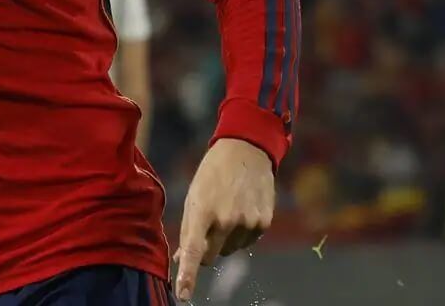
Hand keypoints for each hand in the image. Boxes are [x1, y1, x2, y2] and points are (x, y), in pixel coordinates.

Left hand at [173, 138, 273, 301]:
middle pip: (211, 257)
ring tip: (226, 209)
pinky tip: (241, 210)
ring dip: (225, 239)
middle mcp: (226, 220)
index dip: (188, 276)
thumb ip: (188, 229)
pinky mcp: (263, 223)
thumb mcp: (193, 197)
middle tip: (207, 225)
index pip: (193, 251)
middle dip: (206, 249)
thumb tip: (181, 260)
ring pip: (230, 251)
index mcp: (202, 210)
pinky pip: (247, 243)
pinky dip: (241, 234)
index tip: (183, 295)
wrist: (245, 152)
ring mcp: (247, 223)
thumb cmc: (212, 175)